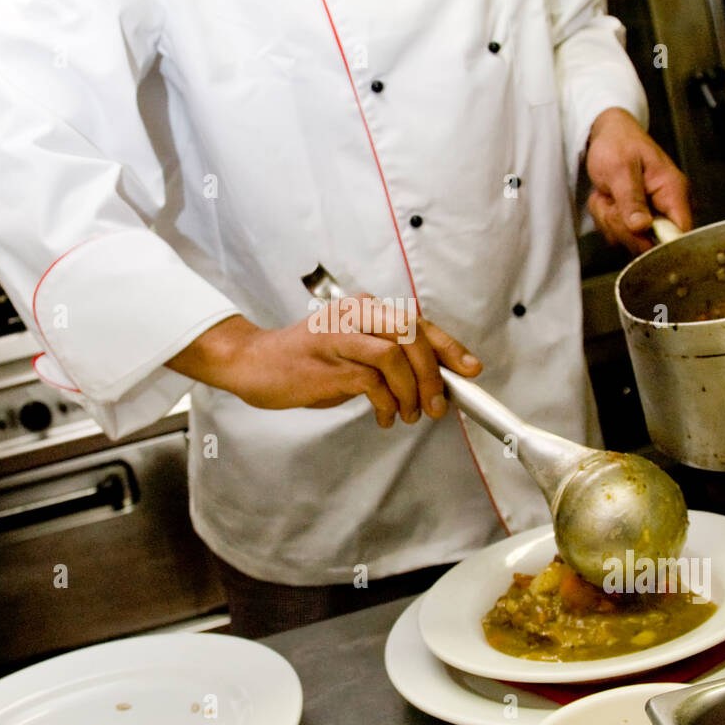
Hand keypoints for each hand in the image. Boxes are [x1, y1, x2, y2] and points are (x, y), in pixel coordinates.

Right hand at [165, 296, 482, 429]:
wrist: (255, 364)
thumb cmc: (306, 361)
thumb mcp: (352, 351)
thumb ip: (387, 357)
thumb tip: (433, 379)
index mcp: (364, 308)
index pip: (417, 322)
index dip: (449, 347)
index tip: (470, 370)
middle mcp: (354, 314)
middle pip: (411, 334)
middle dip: (433, 374)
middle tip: (436, 406)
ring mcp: (339, 337)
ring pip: (395, 355)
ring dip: (411, 391)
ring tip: (408, 414)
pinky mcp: (327, 364)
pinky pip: (372, 382)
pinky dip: (387, 403)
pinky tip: (383, 416)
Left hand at [585, 108, 692, 253]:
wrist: (608, 134)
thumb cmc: (619, 144)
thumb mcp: (621, 169)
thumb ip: (632, 200)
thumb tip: (642, 227)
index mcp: (673, 191)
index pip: (680, 232)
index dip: (658, 242)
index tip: (634, 229)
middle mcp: (667, 206)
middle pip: (649, 242)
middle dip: (621, 225)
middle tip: (611, 200)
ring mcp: (651, 214)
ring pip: (629, 239)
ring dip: (609, 219)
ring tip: (608, 195)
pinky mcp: (636, 219)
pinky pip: (618, 233)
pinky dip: (605, 218)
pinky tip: (606, 199)